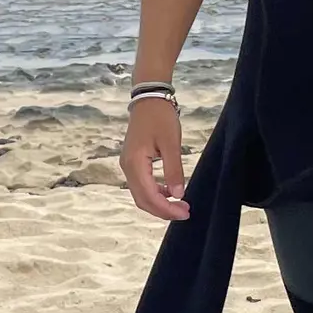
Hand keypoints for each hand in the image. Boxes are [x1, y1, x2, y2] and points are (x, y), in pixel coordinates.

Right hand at [121, 100, 188, 219]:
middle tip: (185, 212)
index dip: (166, 209)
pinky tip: (169, 192)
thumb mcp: (171, 143)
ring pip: (141, 194)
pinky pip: (141, 185)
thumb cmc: (160, 118)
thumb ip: (174, 170)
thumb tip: (178, 194)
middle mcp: (127, 167)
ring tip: (180, 205)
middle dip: (163, 210)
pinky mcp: (132, 162)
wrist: (148, 99)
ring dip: (159, 203)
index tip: (185, 212)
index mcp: (135, 164)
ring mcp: (128, 165)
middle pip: (142, 200)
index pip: (149, 196)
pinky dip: (155, 193)